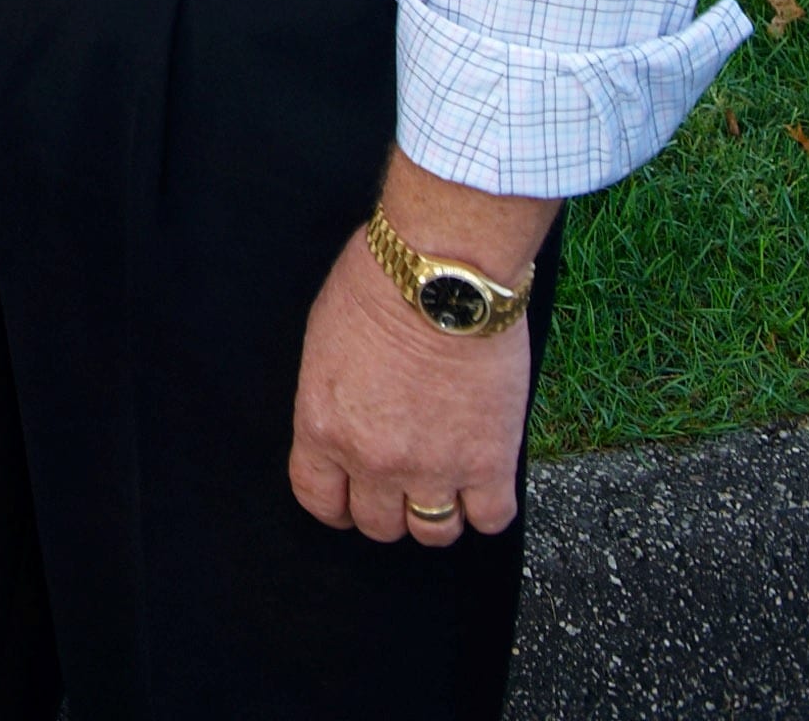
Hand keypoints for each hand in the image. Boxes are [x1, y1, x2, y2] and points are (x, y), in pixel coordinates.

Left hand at [287, 157, 554, 546]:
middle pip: (378, 524)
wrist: (440, 275)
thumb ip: (333, 398)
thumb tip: (350, 421)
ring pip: (433, 532)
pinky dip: (488, 507)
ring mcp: (433, 467)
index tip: (349, 501)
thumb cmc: (377, 286)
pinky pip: (491, 519)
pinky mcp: (489, 462)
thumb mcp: (324, 342)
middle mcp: (374, 459)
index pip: (318, 499)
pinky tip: (484, 482)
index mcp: (322, 427)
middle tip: (402, 484)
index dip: (336, 506)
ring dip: (437, 513)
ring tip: (445, 486)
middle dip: (387, 507)